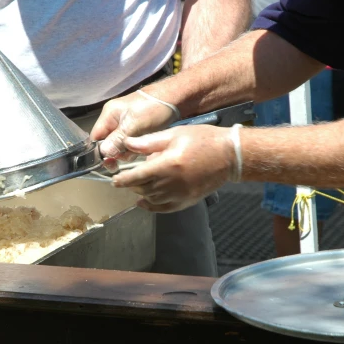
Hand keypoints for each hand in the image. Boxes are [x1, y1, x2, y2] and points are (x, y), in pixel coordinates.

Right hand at [90, 90, 179, 168]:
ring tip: (142, 148)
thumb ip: (117, 139)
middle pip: (108, 145)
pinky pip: (131, 145)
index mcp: (109, 115)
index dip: (101, 152)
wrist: (176, 100)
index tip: (111, 162)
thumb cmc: (154, 108)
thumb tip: (104, 153)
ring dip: (129, 152)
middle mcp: (114, 120)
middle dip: (119, 152)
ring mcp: (125, 126)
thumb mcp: (134, 125)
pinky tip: (146, 148)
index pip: (96, 138)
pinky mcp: (136, 130)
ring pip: (120, 147)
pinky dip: (137, 149)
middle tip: (131, 153)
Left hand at [112, 125, 236, 212]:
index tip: (114, 180)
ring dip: (141, 193)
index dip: (123, 180)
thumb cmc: (203, 140)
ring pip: (151, 199)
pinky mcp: (187, 201)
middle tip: (127, 177)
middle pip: (143, 189)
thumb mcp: (174, 134)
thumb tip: (128, 144)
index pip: (137, 176)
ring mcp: (180, 195)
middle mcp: (172, 183)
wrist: (229, 155)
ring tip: (139, 184)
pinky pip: (164, 209)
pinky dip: (152, 207)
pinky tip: (144, 202)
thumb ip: (149, 142)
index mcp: (168, 164)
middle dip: (132, 184)